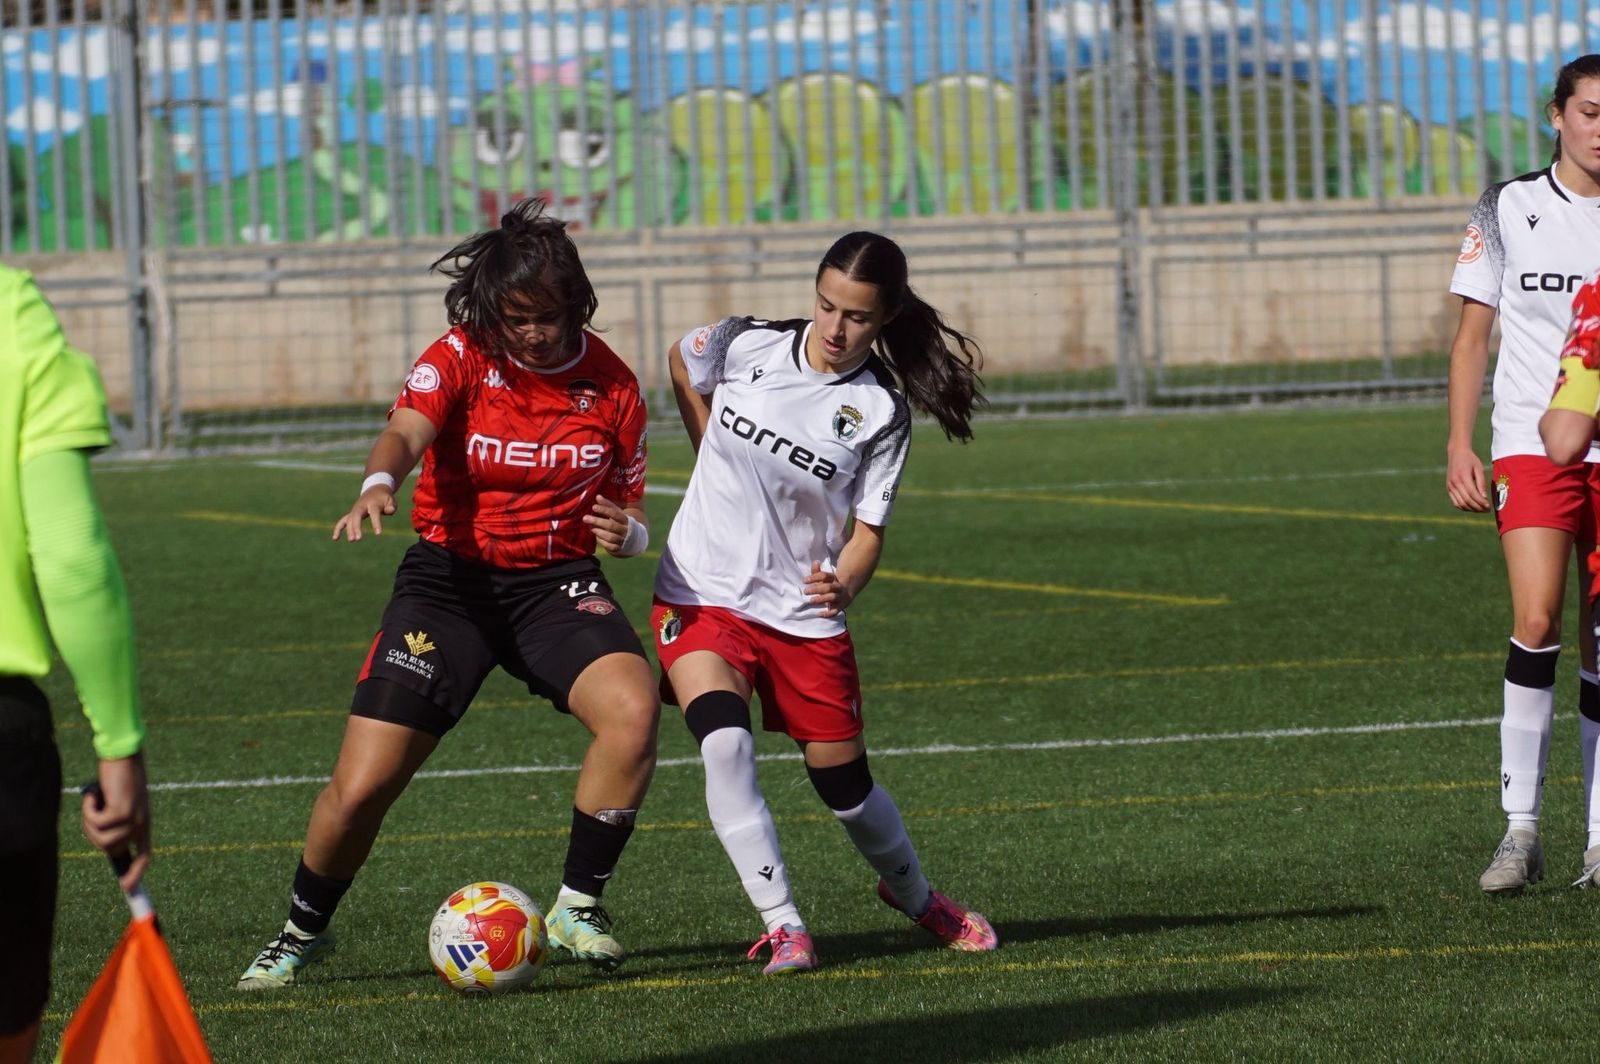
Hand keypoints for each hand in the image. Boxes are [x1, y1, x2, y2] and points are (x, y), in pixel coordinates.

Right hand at [82, 753, 150, 892]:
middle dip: (92, 834)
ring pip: (102, 839)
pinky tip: (94, 795)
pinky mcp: (124, 811)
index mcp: (143, 824)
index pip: (145, 855)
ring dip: (89, 822)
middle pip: (110, 849)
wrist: (123, 756)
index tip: (128, 888)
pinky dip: (89, 810)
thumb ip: (116, 824)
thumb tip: (107, 846)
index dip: (137, 873)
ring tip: (94, 802)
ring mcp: (134, 818)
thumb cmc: (117, 779)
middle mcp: (142, 823)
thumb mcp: (118, 805)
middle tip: (91, 812)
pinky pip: (96, 823)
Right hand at [332, 486, 396, 540]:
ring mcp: (355, 510)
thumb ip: (391, 506)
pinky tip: (335, 538)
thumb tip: (389, 511)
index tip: (378, 534)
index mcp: (373, 503)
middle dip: (356, 527)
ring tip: (352, 540)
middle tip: (358, 538)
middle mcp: (361, 506)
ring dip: (349, 530)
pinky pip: (343, 521)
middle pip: (356, 515)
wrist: (375, 489)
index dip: (376, 523)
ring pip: (349, 519)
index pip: (374, 513)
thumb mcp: (391, 500)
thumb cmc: (384, 498)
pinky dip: (338, 529)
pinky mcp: (352, 514)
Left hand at [584, 494, 631, 553]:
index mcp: (626, 519)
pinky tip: (596, 535)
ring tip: (590, 526)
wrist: (633, 539)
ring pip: (610, 537)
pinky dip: (601, 541)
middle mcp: (625, 530)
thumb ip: (608, 505)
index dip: (604, 510)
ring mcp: (622, 540)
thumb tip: (598, 496)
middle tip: (585, 518)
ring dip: (598, 531)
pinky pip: (609, 546)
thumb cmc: (621, 522)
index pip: (615, 513)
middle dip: (597, 521)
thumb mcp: (618, 513)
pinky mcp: (618, 549)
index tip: (593, 507)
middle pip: (611, 526)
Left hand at [804, 560, 851, 616]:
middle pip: (828, 587)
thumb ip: (817, 572)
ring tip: (811, 600)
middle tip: (806, 591)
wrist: (846, 593)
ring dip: (822, 599)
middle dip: (817, 589)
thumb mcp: (824, 578)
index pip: (824, 576)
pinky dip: (828, 613)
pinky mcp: (841, 607)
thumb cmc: (830, 585)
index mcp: (833, 579)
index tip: (804, 580)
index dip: (814, 577)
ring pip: (832, 598)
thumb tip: (815, 562)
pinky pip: (836, 611)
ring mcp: (840, 597)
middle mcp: (838, 587)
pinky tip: (819, 614)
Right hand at [1445, 447, 1489, 511]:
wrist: (1456, 453)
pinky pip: (1455, 502)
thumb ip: (1481, 483)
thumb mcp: (1479, 468)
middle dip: (1478, 507)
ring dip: (1471, 509)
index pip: (1472, 493)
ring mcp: (1450, 486)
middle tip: (1487, 510)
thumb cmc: (1470, 460)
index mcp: (1462, 476)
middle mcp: (1454, 482)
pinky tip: (1472, 507)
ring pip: (1460, 503)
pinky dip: (1464, 507)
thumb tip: (1484, 497)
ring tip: (1481, 510)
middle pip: (1466, 500)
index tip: (1489, 506)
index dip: (1481, 502)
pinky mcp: (1449, 489)